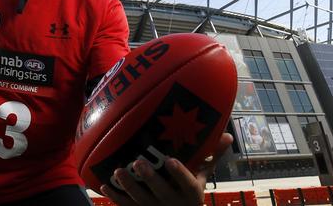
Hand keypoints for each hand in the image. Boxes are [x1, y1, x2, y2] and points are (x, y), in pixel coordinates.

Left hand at [100, 133, 232, 204]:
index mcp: (191, 193)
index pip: (187, 183)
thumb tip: (228, 134)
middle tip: (138, 162)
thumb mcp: (202, 178)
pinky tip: (104, 185)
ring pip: (141, 200)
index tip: (170, 160)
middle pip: (161, 192)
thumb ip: (212, 156)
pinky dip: (115, 197)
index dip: (179, 173)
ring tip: (117, 171)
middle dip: (149, 178)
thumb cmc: (190, 192)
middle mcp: (174, 204)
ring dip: (128, 186)